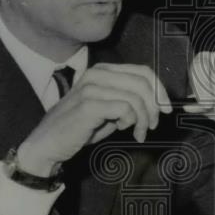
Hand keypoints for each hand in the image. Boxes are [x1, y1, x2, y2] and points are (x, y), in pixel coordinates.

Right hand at [17, 63, 170, 175]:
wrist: (48, 144)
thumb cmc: (79, 128)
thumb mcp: (108, 109)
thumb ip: (128, 100)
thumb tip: (158, 103)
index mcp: (102, 71)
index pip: (142, 71)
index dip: (159, 89)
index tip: (166, 108)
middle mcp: (96, 74)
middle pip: (143, 82)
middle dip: (154, 107)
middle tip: (152, 125)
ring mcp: (91, 88)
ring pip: (136, 97)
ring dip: (143, 119)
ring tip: (138, 132)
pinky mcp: (89, 105)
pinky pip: (125, 109)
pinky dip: (131, 121)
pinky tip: (122, 129)